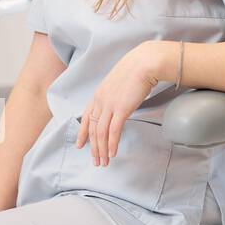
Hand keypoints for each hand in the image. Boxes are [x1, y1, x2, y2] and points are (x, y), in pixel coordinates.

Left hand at [75, 41, 171, 166]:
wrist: (144, 63)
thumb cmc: (135, 71)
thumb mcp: (118, 83)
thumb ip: (113, 95)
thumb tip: (116, 106)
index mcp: (98, 94)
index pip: (86, 118)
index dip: (83, 133)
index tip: (80, 145)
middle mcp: (100, 101)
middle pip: (93, 129)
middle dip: (93, 148)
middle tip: (96, 161)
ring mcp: (110, 105)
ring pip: (101, 133)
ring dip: (102, 150)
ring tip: (104, 162)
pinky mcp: (121, 109)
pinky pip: (114, 131)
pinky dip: (112, 144)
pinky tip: (113, 153)